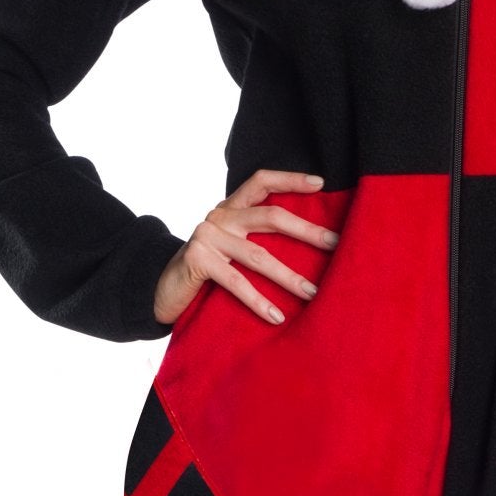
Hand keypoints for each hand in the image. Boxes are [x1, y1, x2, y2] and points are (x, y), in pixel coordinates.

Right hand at [152, 168, 339, 326]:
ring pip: (258, 255)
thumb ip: (255, 239)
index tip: (320, 183)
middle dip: (307, 231)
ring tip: (313, 292)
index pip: (261, 182)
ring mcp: (207, 237)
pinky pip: (236, 282)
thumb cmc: (204, 272)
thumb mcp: (230, 248)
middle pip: (270, 216)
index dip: (290, 179)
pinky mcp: (197, 261)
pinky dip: (258, 301)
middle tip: (336, 245)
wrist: (159, 290)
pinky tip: (276, 316)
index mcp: (230, 209)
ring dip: (289, 276)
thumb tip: (309, 247)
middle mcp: (219, 217)